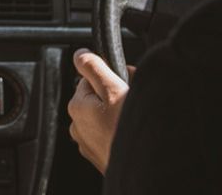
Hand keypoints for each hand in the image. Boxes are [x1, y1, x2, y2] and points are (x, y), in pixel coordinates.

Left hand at [68, 48, 132, 173]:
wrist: (144, 167)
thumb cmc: (128, 131)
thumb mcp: (114, 90)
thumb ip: (94, 68)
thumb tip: (80, 54)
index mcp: (77, 106)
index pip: (92, 78)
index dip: (112, 75)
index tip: (127, 81)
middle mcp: (78, 125)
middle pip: (99, 96)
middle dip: (117, 93)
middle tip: (134, 98)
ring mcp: (88, 142)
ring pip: (105, 115)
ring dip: (119, 111)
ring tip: (134, 116)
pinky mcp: (101, 154)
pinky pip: (109, 132)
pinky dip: (120, 128)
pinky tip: (131, 131)